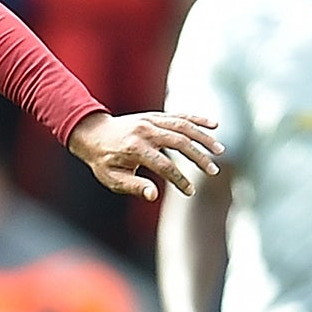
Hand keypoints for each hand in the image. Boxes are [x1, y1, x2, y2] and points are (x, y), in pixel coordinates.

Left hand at [67, 110, 223, 199]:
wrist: (92, 133)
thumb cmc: (103, 161)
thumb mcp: (112, 178)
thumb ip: (133, 186)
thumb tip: (154, 195)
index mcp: (134, 149)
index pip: (164, 166)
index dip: (179, 180)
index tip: (190, 192)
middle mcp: (145, 132)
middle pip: (179, 143)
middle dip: (198, 158)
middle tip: (213, 171)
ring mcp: (151, 121)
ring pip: (184, 127)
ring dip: (204, 138)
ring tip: (220, 151)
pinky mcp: (155, 116)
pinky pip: (180, 115)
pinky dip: (197, 119)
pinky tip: (214, 125)